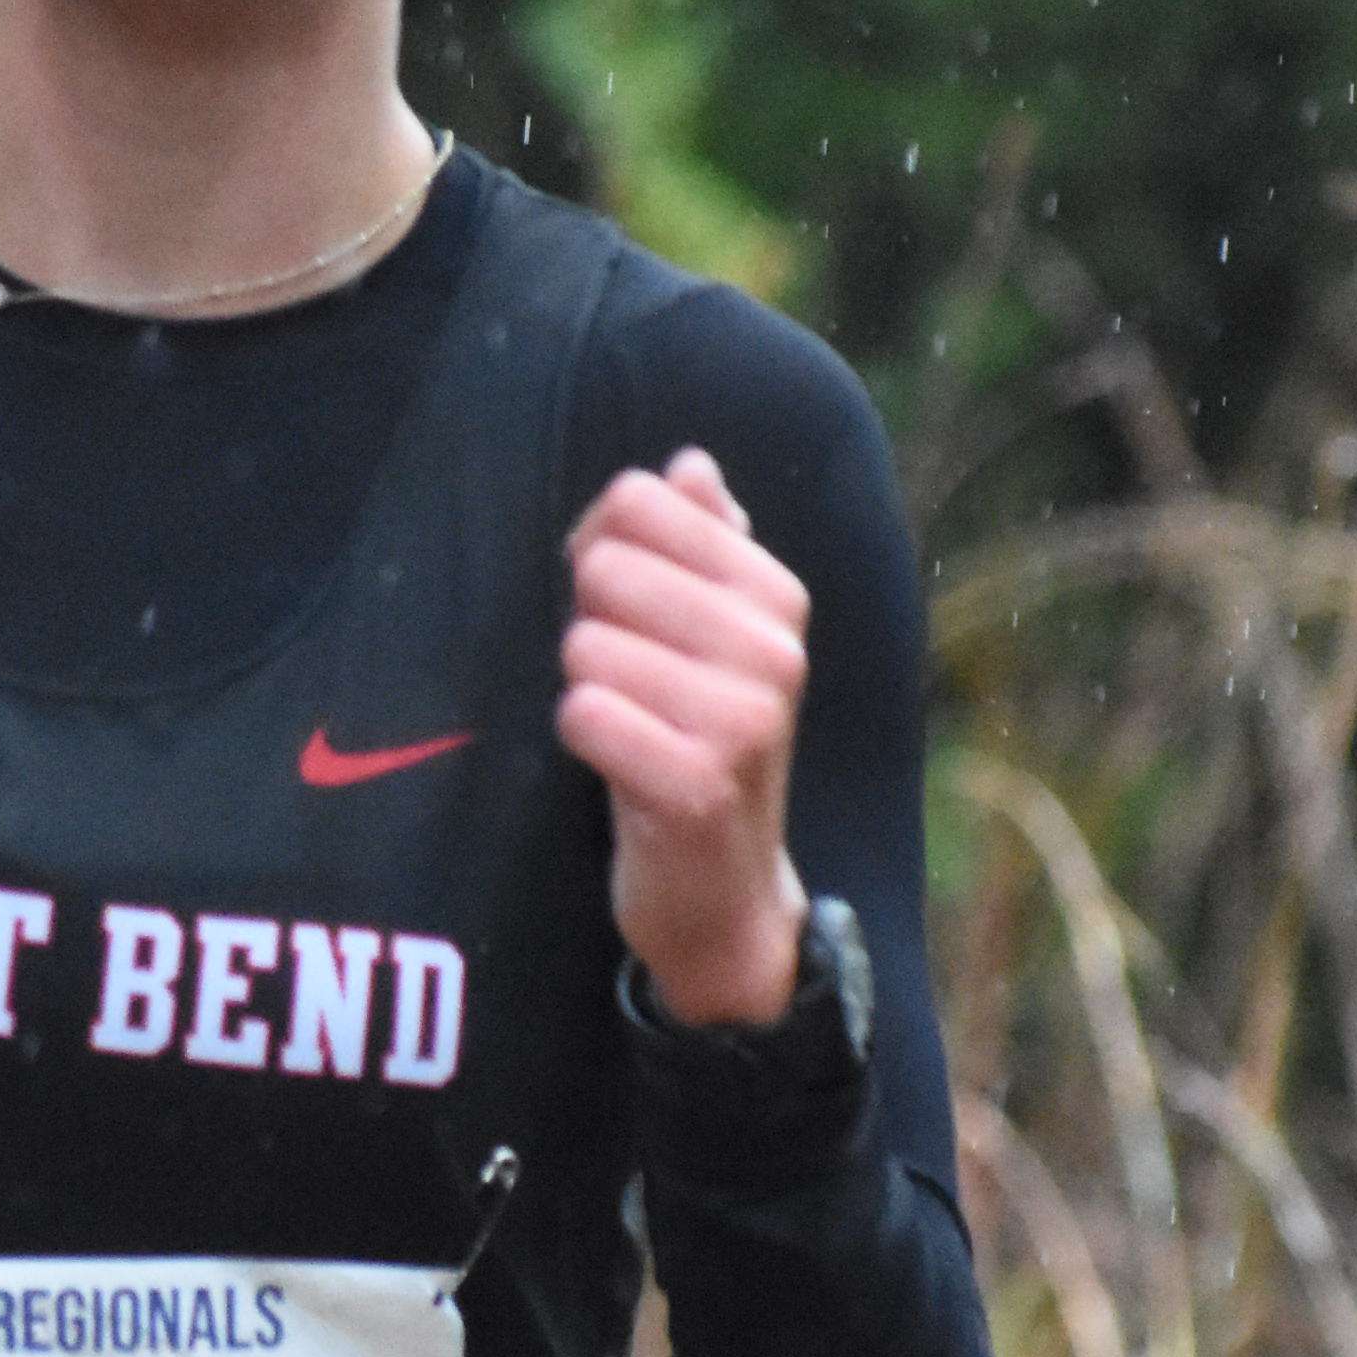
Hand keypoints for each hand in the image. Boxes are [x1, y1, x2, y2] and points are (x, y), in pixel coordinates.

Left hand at [556, 446, 811, 1028]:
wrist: (722, 890)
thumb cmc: (699, 745)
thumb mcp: (711, 640)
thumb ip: (702, 545)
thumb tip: (689, 466)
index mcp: (776, 594)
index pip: (641, 500)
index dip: (598, 549)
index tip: (621, 611)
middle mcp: (775, 649)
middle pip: (605, 567)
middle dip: (588, 624)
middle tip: (624, 685)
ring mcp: (744, 719)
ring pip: (586, 644)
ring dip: (584, 689)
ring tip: (629, 731)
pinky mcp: (698, 785)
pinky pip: (583, 714)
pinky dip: (580, 737)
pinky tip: (616, 767)